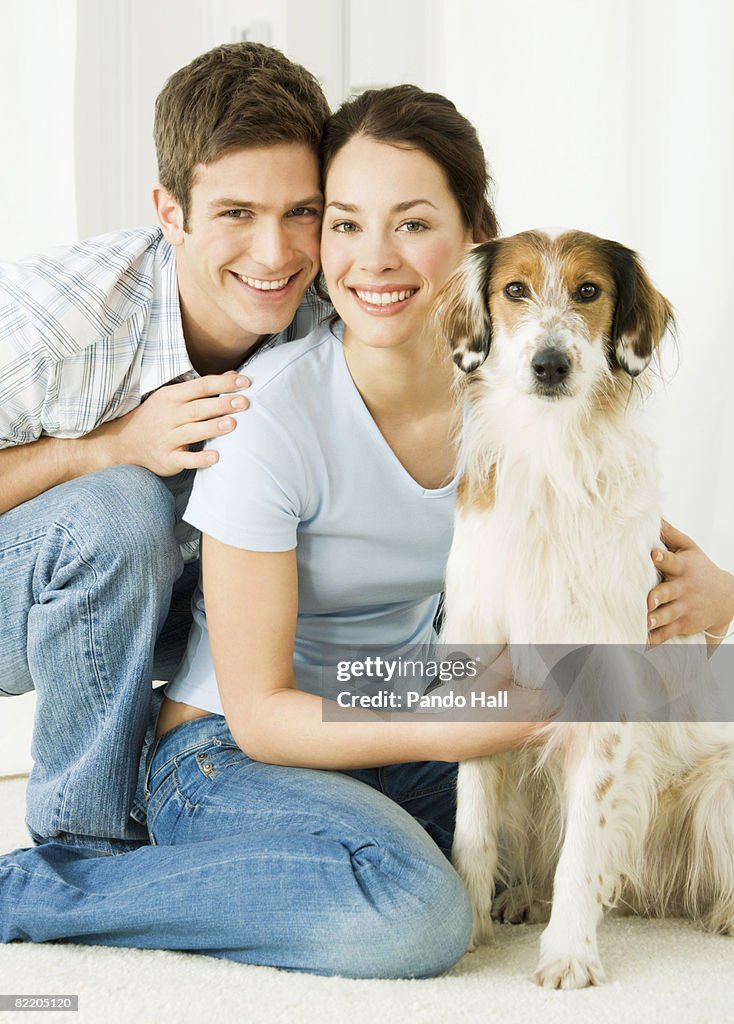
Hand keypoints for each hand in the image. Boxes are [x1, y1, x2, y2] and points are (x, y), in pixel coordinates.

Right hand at [95, 371, 249, 475]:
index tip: (245, 382)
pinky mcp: (167, 459)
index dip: (223, 383)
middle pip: (198, 408)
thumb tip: (233, 374)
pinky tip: (215, 457)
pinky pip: (185, 459)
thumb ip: (203, 388)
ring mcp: (166, 438)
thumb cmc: (157, 417)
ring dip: (212, 428)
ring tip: (232, 424)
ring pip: (192, 432)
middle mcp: (168, 416)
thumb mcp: (174, 397)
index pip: (200, 386)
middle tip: (244, 402)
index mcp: (171, 397)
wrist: (123, 443)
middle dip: (221, 404)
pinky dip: (200, 459)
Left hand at [647, 520, 733, 644]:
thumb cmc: (700, 568)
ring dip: (656, 619)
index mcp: (682, 568)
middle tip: (648, 600)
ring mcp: (683, 608)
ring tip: (645, 623)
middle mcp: (682, 589)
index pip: (672, 561)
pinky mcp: (682, 624)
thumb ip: (671, 534)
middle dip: (658, 595)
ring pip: (668, 615)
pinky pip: (667, 633)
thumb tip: (654, 515)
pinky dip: (655, 639)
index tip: (654, 555)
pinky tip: (642, 644)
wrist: (726, 598)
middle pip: (668, 592)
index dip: (663, 558)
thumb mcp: (690, 549)